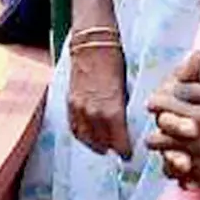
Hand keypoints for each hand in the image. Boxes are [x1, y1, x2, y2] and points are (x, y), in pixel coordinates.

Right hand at [67, 38, 131, 158]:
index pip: (118, 140)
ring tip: (103, 147)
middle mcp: (93, 113)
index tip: (128, 155)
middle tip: (118, 152)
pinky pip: (74, 127)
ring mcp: (79, 109)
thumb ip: (123, 110)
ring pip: (86, 138)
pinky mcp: (70, 103)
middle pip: (102, 142)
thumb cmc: (114, 63)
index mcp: (111, 110)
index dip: (124, 150)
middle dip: (111, 149)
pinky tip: (88, 137)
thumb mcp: (126, 88)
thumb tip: (127, 126)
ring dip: (95, 145)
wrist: (92, 45)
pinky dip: (82, 135)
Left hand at [148, 50, 199, 193]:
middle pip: (157, 130)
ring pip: (161, 153)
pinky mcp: (199, 178)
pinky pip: (173, 174)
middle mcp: (193, 138)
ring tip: (171, 142)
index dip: (158, 101)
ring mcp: (194, 160)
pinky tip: (182, 161)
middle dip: (159, 124)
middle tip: (166, 122)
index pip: (163, 104)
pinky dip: (174, 168)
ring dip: (163, 146)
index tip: (157, 101)